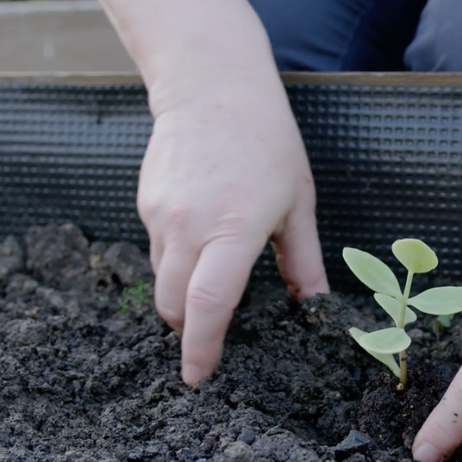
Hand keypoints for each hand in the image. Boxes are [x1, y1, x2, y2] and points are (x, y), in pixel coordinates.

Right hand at [138, 69, 327, 384]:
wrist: (211, 85)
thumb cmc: (266, 140)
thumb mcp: (297, 202)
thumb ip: (303, 262)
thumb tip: (315, 309)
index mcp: (234, 227)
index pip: (209, 302)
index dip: (202, 346)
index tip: (199, 376)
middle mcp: (190, 224)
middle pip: (174, 305)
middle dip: (189, 330)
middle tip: (211, 337)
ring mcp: (161, 215)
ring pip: (163, 280)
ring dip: (183, 294)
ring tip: (214, 274)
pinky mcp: (146, 204)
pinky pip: (157, 250)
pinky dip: (177, 260)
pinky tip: (202, 234)